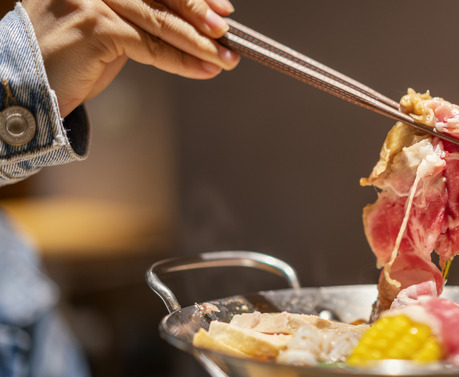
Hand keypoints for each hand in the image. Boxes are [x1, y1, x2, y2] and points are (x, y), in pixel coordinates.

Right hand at [22, 0, 239, 115]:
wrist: (29, 84)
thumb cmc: (71, 56)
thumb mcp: (112, 28)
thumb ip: (145, 18)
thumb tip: (197, 25)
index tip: (223, 8)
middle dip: (201, 16)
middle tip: (228, 33)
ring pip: (160, 22)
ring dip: (199, 44)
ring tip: (225, 58)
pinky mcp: (95, 26)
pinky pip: (151, 46)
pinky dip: (182, 61)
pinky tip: (203, 70)